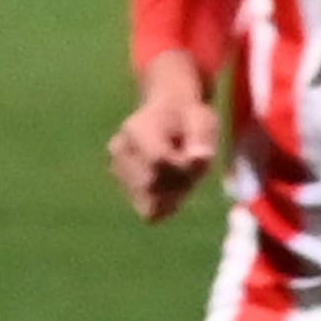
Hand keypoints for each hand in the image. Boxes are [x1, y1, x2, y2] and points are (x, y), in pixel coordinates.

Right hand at [107, 70, 221, 222]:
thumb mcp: (202, 120)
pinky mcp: (123, 185)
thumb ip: (201, 138)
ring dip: (173, 195)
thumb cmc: (189, 116)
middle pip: (151, 187)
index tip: (197, 158)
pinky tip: (173, 181)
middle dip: (179, 185)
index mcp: (136, 129)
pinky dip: (166, 201)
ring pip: (149, 204)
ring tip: (182, 171)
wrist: (168, 111)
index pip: (158, 163)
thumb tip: (200, 158)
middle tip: (193, 168)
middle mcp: (120, 150)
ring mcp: (117, 169)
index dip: (183, 169)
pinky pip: (149, 209)